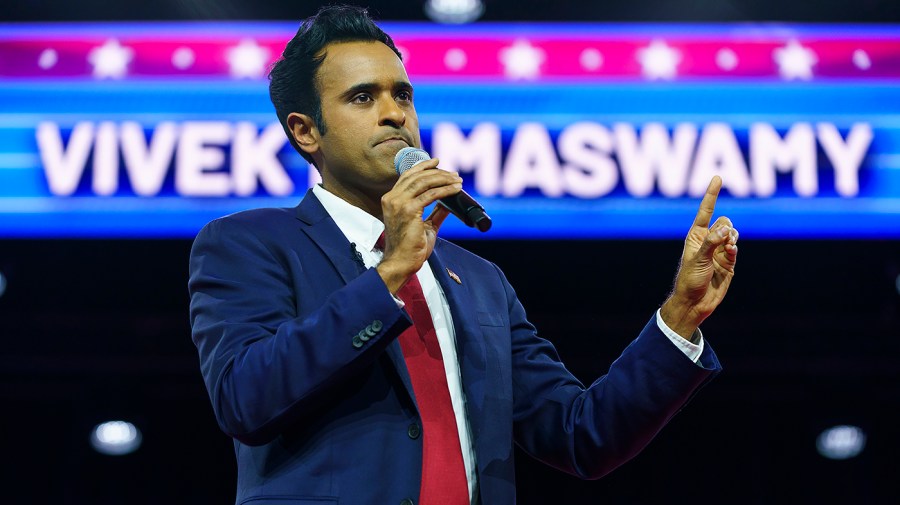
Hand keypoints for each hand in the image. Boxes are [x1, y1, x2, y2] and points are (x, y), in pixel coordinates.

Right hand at [377, 158, 459, 292]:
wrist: (402, 262)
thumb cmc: (410, 248)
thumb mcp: (424, 225)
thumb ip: (435, 212)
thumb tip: (447, 202)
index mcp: (391, 200)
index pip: (407, 176)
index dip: (422, 167)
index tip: (436, 161)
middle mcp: (392, 198)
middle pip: (417, 176)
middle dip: (438, 172)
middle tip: (454, 174)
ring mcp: (399, 203)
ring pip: (424, 182)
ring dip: (444, 179)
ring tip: (458, 180)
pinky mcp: (409, 210)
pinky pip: (431, 194)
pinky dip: (446, 190)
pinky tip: (456, 189)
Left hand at [660, 176, 738, 338]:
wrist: (696, 303)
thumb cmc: (690, 280)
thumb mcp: (698, 260)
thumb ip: (712, 243)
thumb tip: (726, 230)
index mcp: (695, 236)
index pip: (706, 211)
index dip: (712, 194)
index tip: (718, 177)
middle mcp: (708, 241)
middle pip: (724, 221)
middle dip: (727, 226)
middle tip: (723, 239)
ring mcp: (719, 251)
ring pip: (733, 233)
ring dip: (732, 237)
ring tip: (728, 248)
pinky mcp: (729, 262)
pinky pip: (736, 248)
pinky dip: (735, 248)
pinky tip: (731, 253)